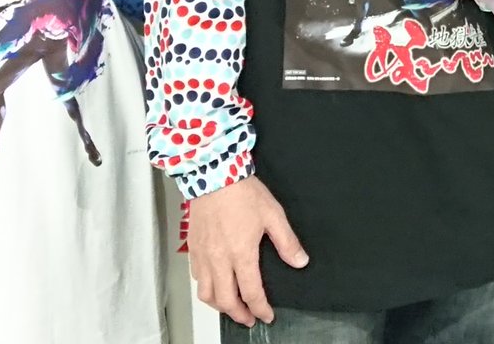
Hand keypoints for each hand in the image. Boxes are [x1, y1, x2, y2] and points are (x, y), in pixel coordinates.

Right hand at [186, 177, 308, 327]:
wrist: (212, 175)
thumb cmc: (242, 193)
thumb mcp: (273, 215)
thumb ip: (287, 242)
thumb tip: (300, 262)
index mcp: (241, 254)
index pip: (251, 293)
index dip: (261, 309)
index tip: (267, 315)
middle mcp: (219, 259)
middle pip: (226, 301)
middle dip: (239, 315)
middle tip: (250, 318)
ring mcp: (203, 256)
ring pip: (206, 294)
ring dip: (220, 306)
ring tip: (232, 306)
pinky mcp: (193, 249)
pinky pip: (197, 278)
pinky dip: (206, 289)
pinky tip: (215, 285)